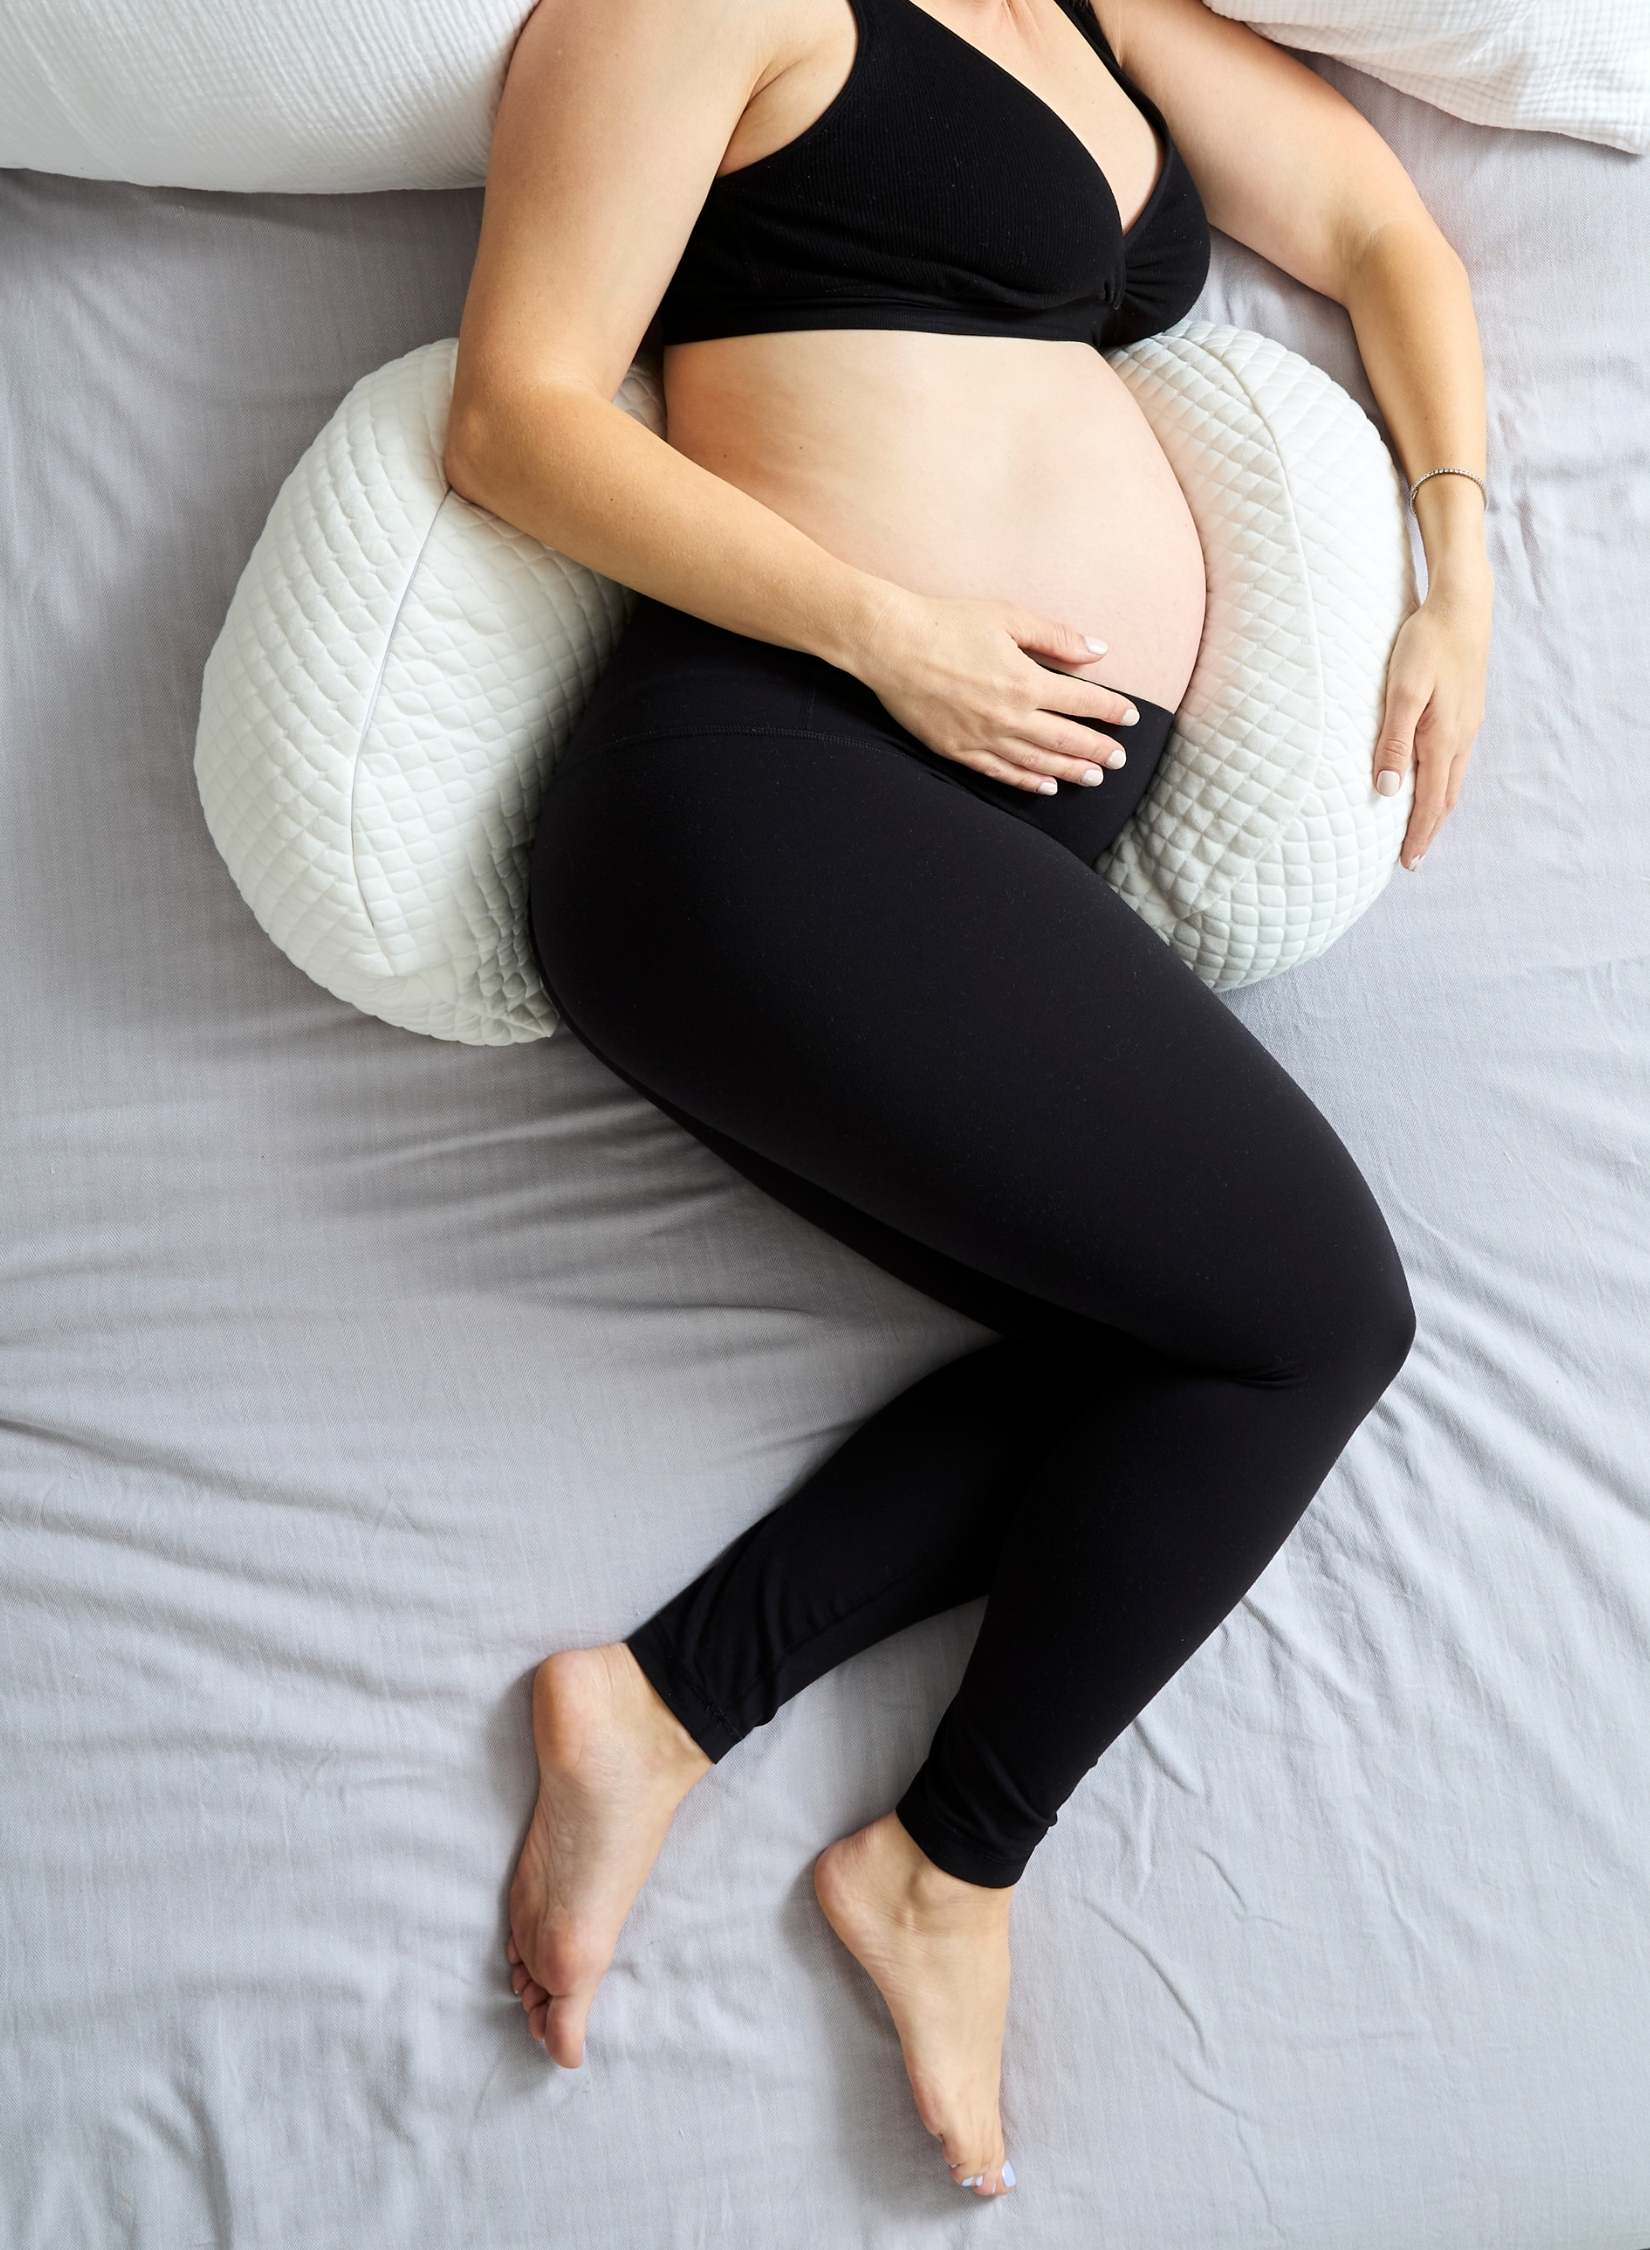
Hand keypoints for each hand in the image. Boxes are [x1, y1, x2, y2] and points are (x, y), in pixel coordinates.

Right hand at [850, 587, 1142, 794]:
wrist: (890, 645)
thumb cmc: (947, 623)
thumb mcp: (1007, 617)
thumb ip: (1056, 637)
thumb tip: (1098, 650)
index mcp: (1026, 681)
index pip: (1083, 701)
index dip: (1111, 710)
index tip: (1130, 718)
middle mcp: (1010, 716)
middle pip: (1066, 740)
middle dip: (1098, 750)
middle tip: (1120, 760)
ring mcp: (984, 738)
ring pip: (1038, 763)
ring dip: (1070, 772)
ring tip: (1094, 778)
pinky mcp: (958, 750)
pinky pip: (1001, 773)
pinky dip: (1028, 782)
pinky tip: (1046, 787)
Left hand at [1374, 564, 1493, 869]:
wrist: (1462, 605)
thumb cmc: (1426, 643)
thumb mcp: (1403, 691)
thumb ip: (1394, 741)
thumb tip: (1388, 791)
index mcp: (1444, 738)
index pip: (1430, 801)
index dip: (1419, 834)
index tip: (1407, 863)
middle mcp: (1461, 737)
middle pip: (1446, 797)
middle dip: (1429, 829)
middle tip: (1413, 858)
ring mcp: (1468, 723)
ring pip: (1452, 779)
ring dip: (1438, 808)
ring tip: (1422, 829)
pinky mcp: (1466, 710)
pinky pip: (1455, 760)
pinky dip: (1443, 783)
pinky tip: (1434, 781)